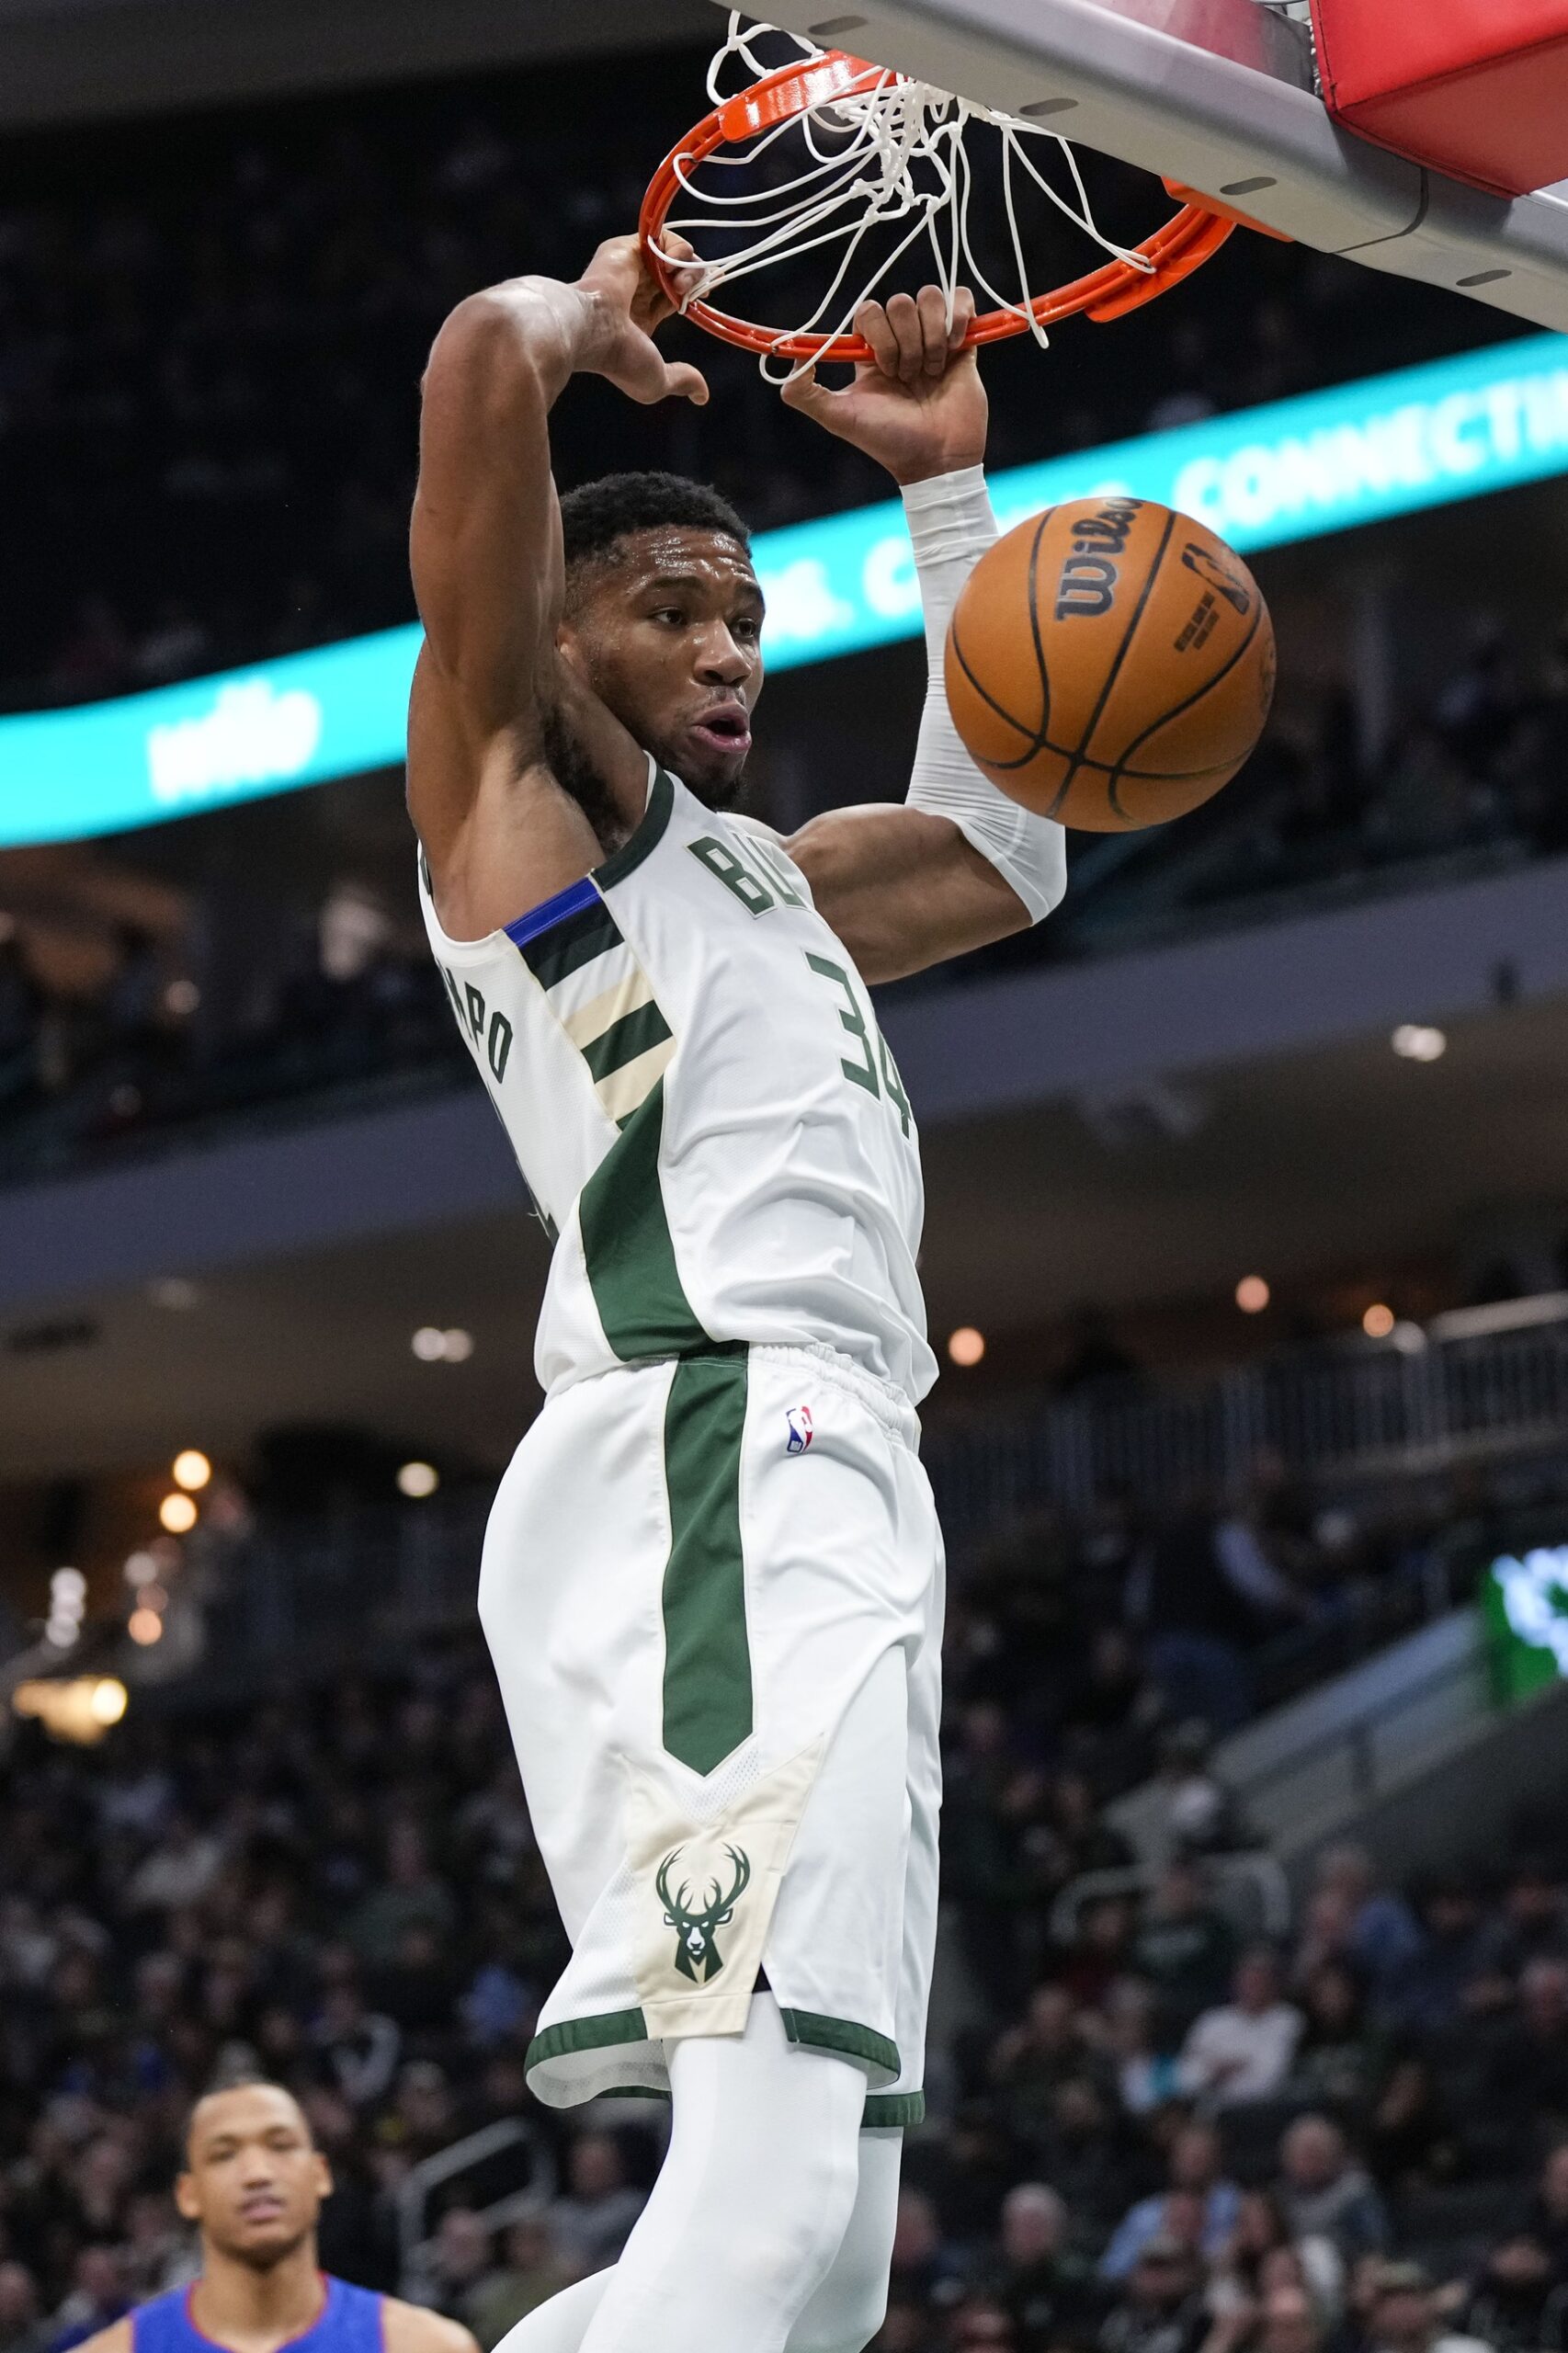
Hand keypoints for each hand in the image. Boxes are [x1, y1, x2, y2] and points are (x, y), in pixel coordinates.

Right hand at [574, 233, 708, 407]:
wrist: (592, 330)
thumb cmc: (618, 359)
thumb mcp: (657, 379)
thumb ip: (682, 381)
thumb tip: (702, 396)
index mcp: (639, 317)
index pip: (672, 296)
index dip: (693, 293)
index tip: (706, 296)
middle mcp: (633, 290)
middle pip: (675, 273)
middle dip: (696, 278)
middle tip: (704, 290)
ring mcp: (629, 268)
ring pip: (672, 254)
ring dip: (688, 268)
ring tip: (681, 285)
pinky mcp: (627, 248)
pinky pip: (661, 237)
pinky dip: (677, 250)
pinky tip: (673, 270)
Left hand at [780, 287, 986, 484]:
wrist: (936, 460)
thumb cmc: (888, 441)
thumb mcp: (837, 418)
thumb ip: (804, 392)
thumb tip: (786, 356)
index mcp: (872, 353)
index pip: (869, 311)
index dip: (877, 333)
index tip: (883, 370)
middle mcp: (903, 341)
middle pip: (899, 302)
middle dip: (904, 340)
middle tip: (909, 377)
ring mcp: (934, 339)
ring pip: (930, 297)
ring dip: (930, 335)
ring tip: (933, 371)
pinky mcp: (964, 341)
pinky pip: (961, 297)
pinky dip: (958, 317)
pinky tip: (954, 348)